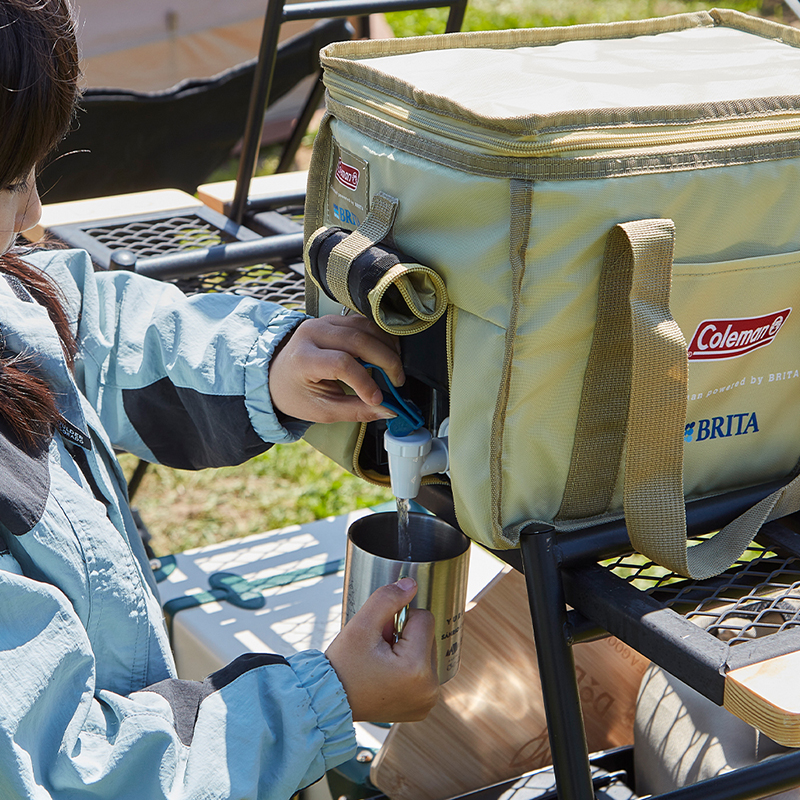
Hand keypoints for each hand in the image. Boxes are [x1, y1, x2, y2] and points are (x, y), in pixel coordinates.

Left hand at [269, 315, 404, 423]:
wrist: (278, 375)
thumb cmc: (296, 393)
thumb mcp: (323, 410)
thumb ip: (356, 411)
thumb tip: (388, 410)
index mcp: (302, 358)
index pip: (341, 363)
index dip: (365, 381)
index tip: (377, 399)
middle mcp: (311, 333)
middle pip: (359, 340)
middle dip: (386, 361)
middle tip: (397, 382)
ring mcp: (323, 322)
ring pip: (365, 326)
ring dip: (387, 346)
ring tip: (395, 368)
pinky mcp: (334, 319)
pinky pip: (364, 322)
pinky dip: (380, 337)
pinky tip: (387, 354)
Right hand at [325, 578, 438, 722]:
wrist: (331, 700)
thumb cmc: (343, 668)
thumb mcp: (360, 626)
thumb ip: (387, 599)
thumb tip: (411, 585)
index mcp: (416, 669)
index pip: (424, 618)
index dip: (399, 619)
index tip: (381, 634)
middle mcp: (429, 688)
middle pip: (427, 636)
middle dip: (404, 635)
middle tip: (378, 649)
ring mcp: (427, 699)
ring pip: (426, 651)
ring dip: (407, 650)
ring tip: (381, 662)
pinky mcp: (423, 705)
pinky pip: (424, 671)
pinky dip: (409, 667)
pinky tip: (388, 674)